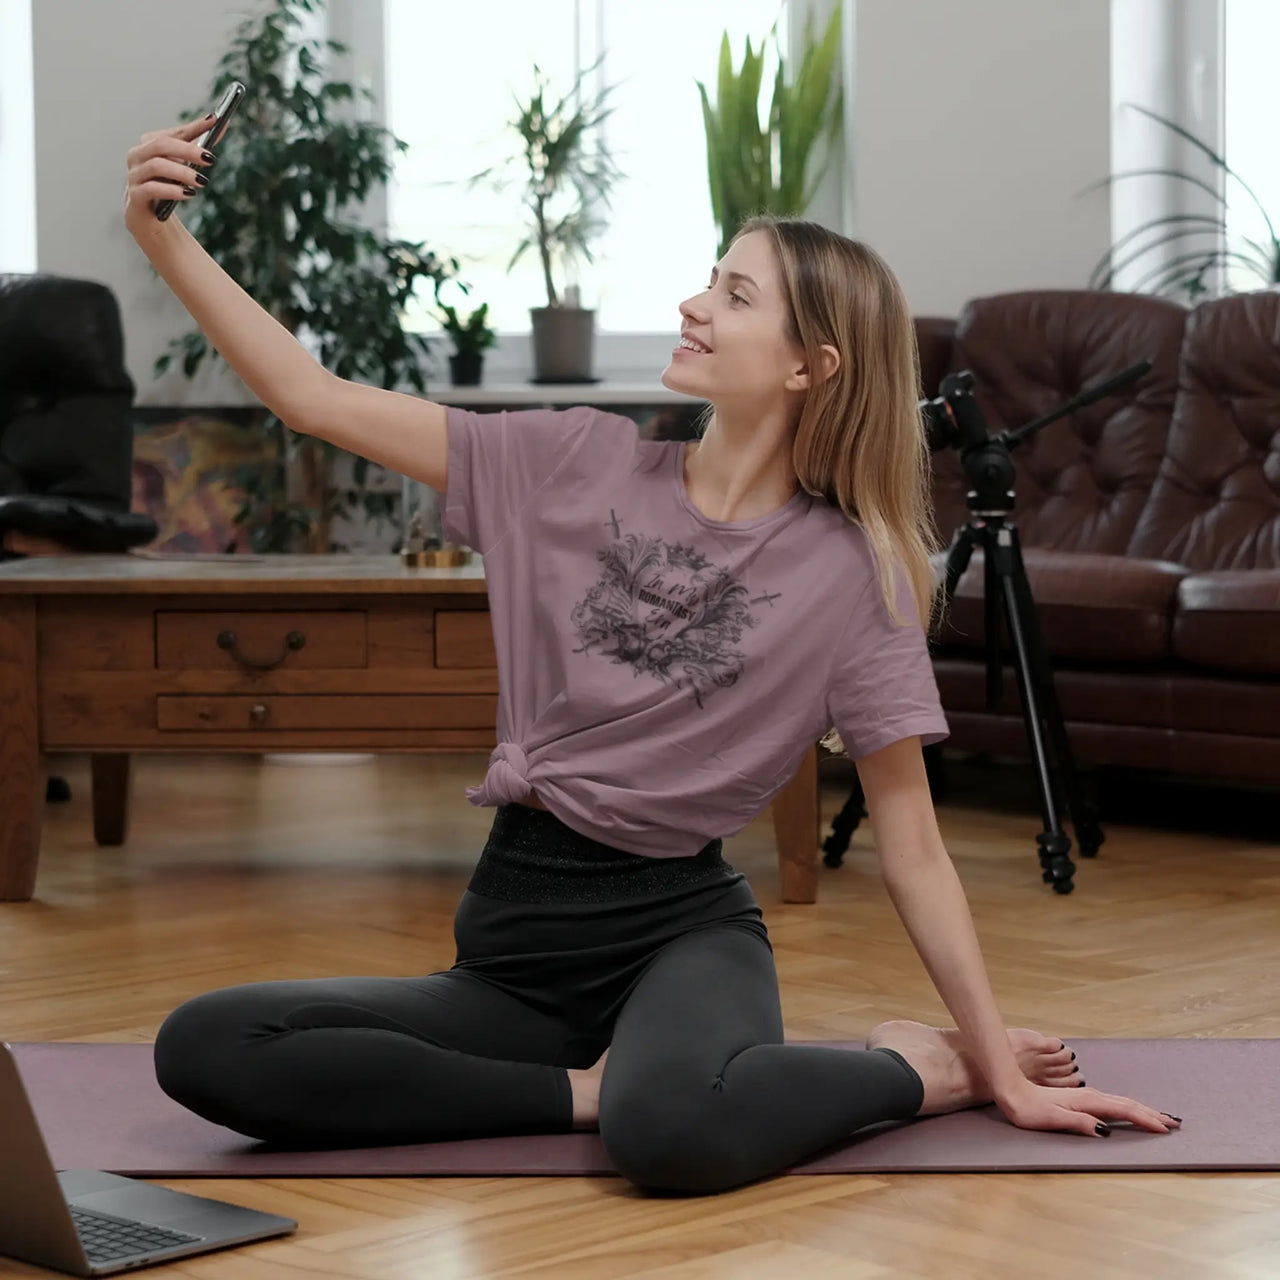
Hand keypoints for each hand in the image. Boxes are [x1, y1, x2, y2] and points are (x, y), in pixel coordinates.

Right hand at [123, 113, 217, 239]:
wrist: (150, 219)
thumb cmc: (168, 187)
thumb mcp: (184, 168)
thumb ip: (199, 149)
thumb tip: (220, 124)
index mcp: (149, 144)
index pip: (174, 133)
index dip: (194, 127)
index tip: (214, 121)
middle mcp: (137, 156)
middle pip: (161, 145)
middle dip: (188, 150)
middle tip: (210, 158)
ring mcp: (134, 176)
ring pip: (156, 166)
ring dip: (182, 172)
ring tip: (202, 181)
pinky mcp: (135, 196)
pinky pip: (151, 189)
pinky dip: (172, 190)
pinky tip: (188, 194)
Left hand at [997, 1079, 1181, 1136]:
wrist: (1011, 1090)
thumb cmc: (1028, 1109)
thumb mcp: (1052, 1119)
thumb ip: (1078, 1123)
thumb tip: (1104, 1131)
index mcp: (1086, 1102)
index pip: (1122, 1110)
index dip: (1145, 1119)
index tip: (1165, 1128)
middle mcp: (1088, 1096)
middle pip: (1126, 1104)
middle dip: (1150, 1114)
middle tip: (1174, 1123)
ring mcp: (1084, 1096)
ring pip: (1119, 1102)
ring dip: (1141, 1110)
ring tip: (1159, 1117)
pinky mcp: (1079, 1099)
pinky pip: (1110, 1103)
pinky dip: (1125, 1107)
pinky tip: (1127, 1111)